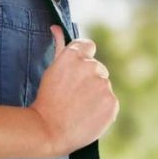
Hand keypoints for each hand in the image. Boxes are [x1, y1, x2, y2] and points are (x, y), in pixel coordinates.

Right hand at [29, 26, 118, 157]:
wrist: (48, 131)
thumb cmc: (46, 100)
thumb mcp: (50, 71)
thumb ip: (59, 46)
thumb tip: (56, 27)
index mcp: (74, 56)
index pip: (88, 46)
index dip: (82, 59)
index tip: (75, 73)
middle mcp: (91, 67)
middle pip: (97, 68)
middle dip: (89, 79)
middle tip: (73, 96)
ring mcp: (103, 85)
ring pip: (104, 85)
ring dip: (95, 94)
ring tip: (79, 108)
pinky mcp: (112, 103)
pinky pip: (110, 102)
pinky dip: (102, 108)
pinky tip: (87, 116)